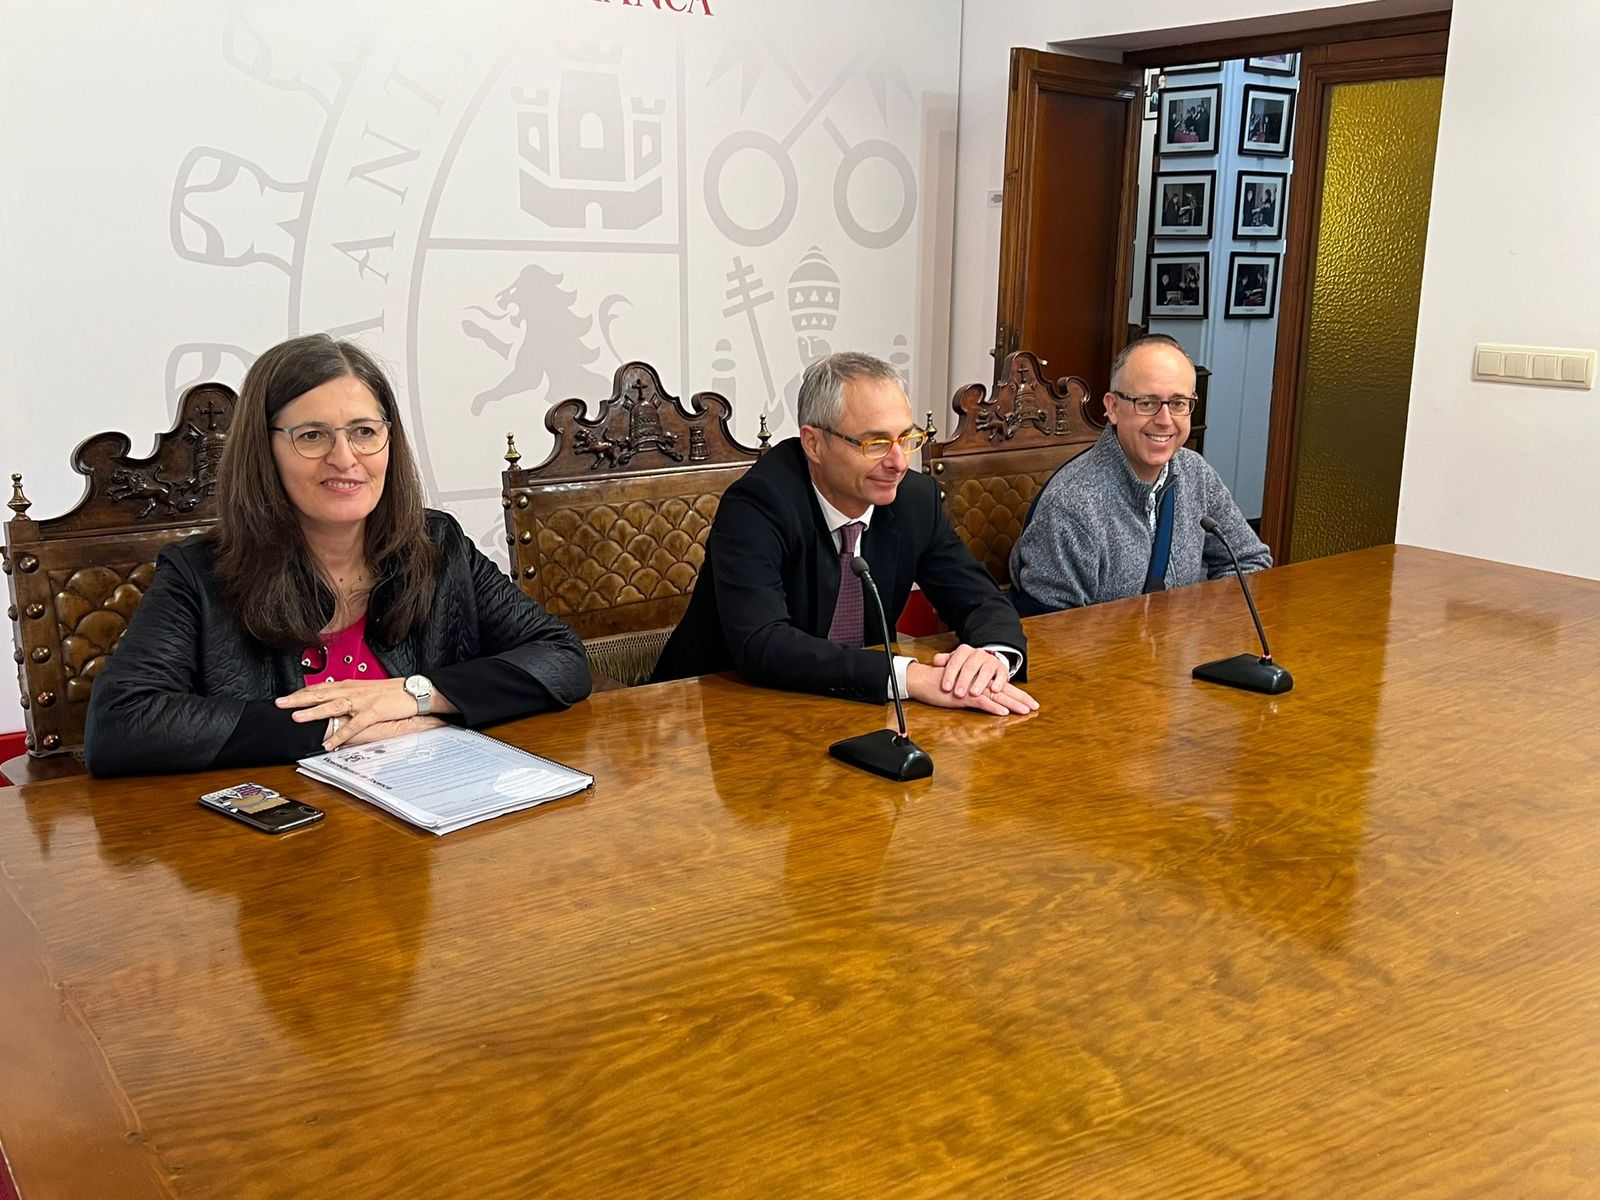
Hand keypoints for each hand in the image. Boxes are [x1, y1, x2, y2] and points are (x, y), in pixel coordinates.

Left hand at [276, 678, 426, 750]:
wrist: (416, 690)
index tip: (288, 696)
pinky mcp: (374, 711)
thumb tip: (339, 702)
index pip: (322, 687)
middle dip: (299, 698)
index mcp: (352, 685)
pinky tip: (329, 743)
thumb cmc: (395, 691)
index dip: (303, 692)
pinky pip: (353, 725)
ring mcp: (363, 701)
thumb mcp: (370, 690)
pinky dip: (340, 735)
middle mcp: (354, 690)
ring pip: (333, 705)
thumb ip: (352, 695)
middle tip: (280, 703)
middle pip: (321, 693)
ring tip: (297, 718)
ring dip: (314, 712)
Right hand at [906, 658, 1038, 715]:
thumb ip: (973, 693)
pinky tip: (1003, 712)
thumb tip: (985, 701)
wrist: (924, 679)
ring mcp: (972, 688)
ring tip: (1025, 710)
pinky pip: (981, 701)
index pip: (1003, 687)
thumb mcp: (961, 688)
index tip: (1030, 702)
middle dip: (1021, 699)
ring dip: (1012, 704)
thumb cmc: (941, 684)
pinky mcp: (963, 695)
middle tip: (1035, 706)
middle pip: (1004, 691)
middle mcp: (979, 682)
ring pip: (996, 696)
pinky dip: (993, 707)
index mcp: (980, 681)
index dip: (1017, 694)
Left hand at [930, 644, 1012, 699]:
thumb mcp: (954, 661)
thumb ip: (943, 661)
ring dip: (980, 682)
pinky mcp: (1002, 669)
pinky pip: (1002, 675)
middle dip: (963, 681)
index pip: (955, 662)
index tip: (945, 688)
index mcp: (964, 651)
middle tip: (958, 694)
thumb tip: (935, 662)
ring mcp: (991, 661)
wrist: (985, 662)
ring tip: (974, 693)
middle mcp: (978, 654)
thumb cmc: (965, 666)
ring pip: (986, 670)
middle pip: (970, 667)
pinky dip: (999, 682)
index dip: (949, 675)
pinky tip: (994, 690)